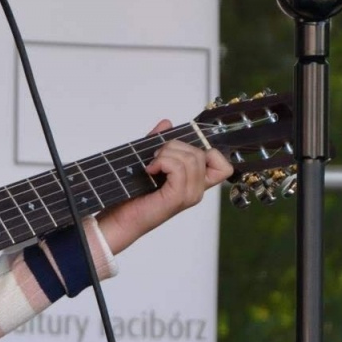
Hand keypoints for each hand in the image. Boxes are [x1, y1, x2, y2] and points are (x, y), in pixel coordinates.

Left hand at [96, 120, 233, 253]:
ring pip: (191, 158)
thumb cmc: (132, 194)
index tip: (180, 152)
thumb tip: (167, 123)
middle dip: (175, 146)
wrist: (118, 218)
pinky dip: (162, 162)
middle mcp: (196, 190)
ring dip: (167, 153)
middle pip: (201, 153)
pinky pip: (179, 168)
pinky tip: (150, 170)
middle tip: (156, 157)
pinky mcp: (177, 198)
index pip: (223, 166)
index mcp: (194, 183)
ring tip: (152, 165)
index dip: (208, 152)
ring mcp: (189, 195)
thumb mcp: (149, 161)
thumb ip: (159, 143)